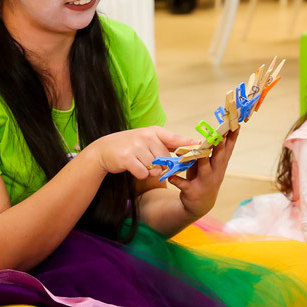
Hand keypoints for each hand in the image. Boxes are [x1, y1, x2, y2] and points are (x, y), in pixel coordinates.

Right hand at [84, 127, 198, 180]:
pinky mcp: (127, 158)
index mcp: (154, 132)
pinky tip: (134, 168)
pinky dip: (141, 174)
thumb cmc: (130, 145)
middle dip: (161, 166)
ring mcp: (136, 147)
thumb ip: (167, 144)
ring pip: (155, 168)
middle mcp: (146, 137)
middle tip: (150, 163)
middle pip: (165, 159)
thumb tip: (190, 146)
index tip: (201, 146)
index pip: (175, 138)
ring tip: (141, 164)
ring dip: (150, 171)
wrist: (105, 150)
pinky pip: (144, 173)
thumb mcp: (148, 140)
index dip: (188, 144)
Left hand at [168, 129, 237, 219]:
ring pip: (204, 169)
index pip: (228, 148)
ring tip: (200, 151)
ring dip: (202, 160)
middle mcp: (215, 173)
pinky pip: (184, 184)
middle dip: (220, 146)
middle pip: (219, 157)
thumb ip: (211, 150)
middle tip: (221, 135)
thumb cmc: (204, 178)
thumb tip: (212, 131)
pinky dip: (178, 180)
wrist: (200, 204)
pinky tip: (172, 177)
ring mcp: (205, 182)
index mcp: (219, 164)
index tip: (236, 123)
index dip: (232, 136)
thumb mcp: (210, 164)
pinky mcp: (192, 191)